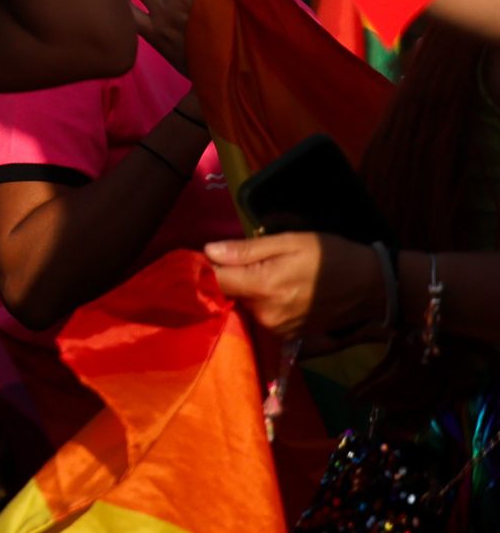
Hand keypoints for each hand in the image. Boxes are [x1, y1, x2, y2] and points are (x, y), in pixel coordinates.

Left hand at [208, 232, 380, 340]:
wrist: (373, 286)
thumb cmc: (331, 256)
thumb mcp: (289, 242)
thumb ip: (247, 250)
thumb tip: (208, 251)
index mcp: (264, 288)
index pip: (216, 282)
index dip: (207, 267)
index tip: (209, 255)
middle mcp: (266, 315)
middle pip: (228, 296)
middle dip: (229, 278)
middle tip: (243, 260)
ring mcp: (277, 330)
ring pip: (243, 308)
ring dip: (246, 293)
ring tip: (264, 274)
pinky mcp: (288, 337)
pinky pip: (261, 318)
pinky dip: (261, 305)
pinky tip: (276, 292)